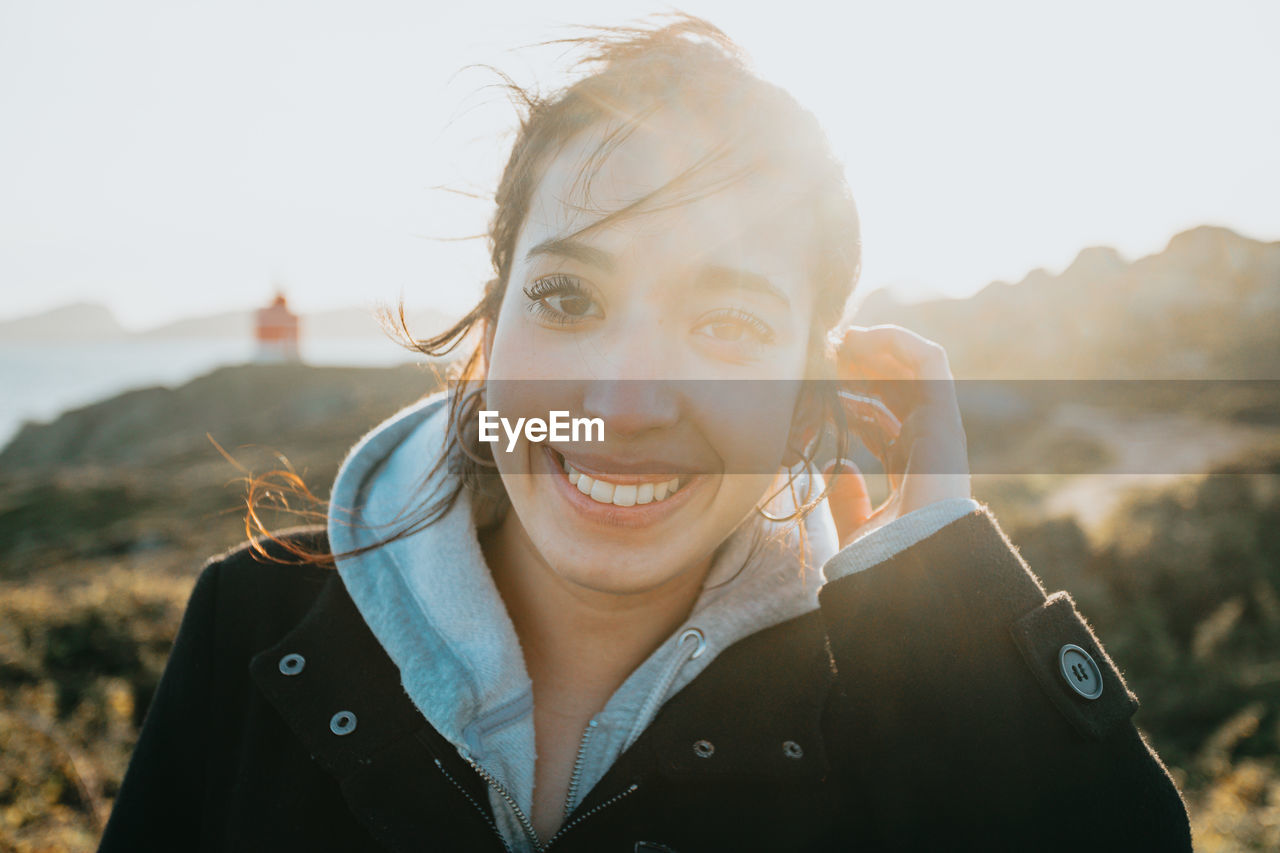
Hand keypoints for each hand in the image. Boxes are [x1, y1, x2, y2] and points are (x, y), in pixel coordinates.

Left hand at [825, 325, 970, 548]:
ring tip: (840, 338)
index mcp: (911, 468)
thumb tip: (837, 464)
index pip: (884, 419)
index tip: (821, 382)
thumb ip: (849, 500)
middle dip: (862, 366)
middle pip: (896, 389)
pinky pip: (930, 361)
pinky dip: (899, 340)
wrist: (912, 567)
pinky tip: (864, 336)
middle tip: (826, 352)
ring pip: (912, 368)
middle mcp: (928, 443)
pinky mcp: (943, 413)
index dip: (854, 396)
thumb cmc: (886, 558)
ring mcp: (938, 427)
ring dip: (876, 347)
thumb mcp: (858, 526)